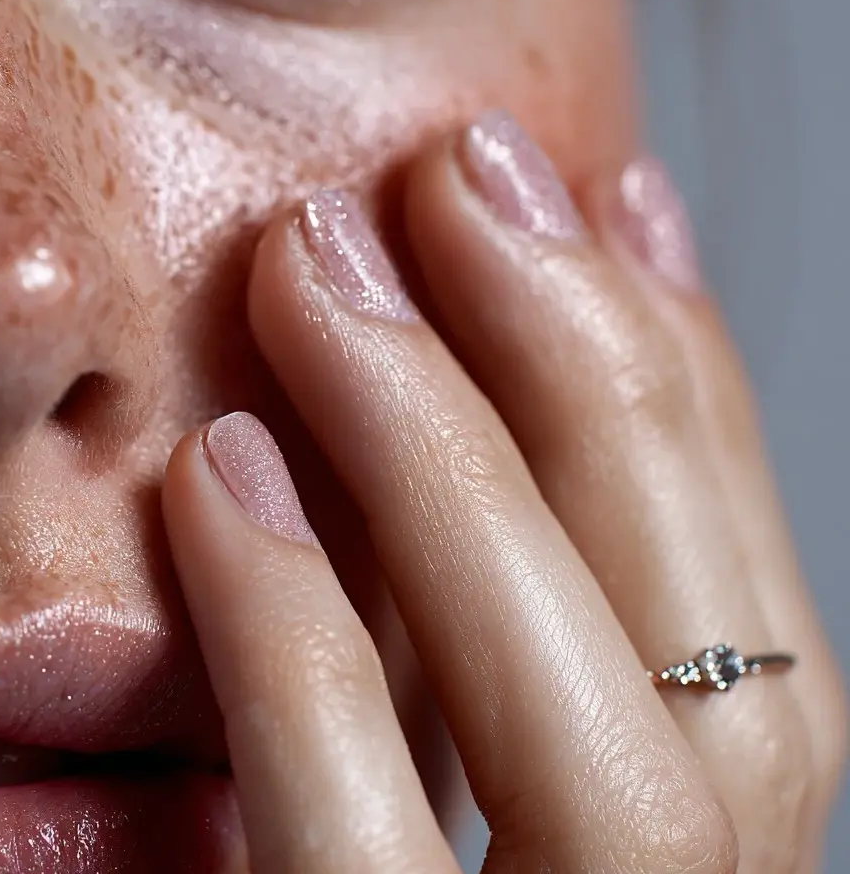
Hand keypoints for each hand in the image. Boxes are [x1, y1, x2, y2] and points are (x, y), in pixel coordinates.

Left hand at [160, 112, 845, 871]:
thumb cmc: (333, 869)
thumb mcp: (453, 766)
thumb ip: (489, 629)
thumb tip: (480, 377)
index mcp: (700, 869)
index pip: (753, 628)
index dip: (699, 392)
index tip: (612, 204)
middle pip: (715, 656)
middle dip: (597, 374)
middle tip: (465, 172)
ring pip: (596, 741)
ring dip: (455, 462)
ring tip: (325, 265)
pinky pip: (356, 843)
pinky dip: (299, 644)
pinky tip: (223, 470)